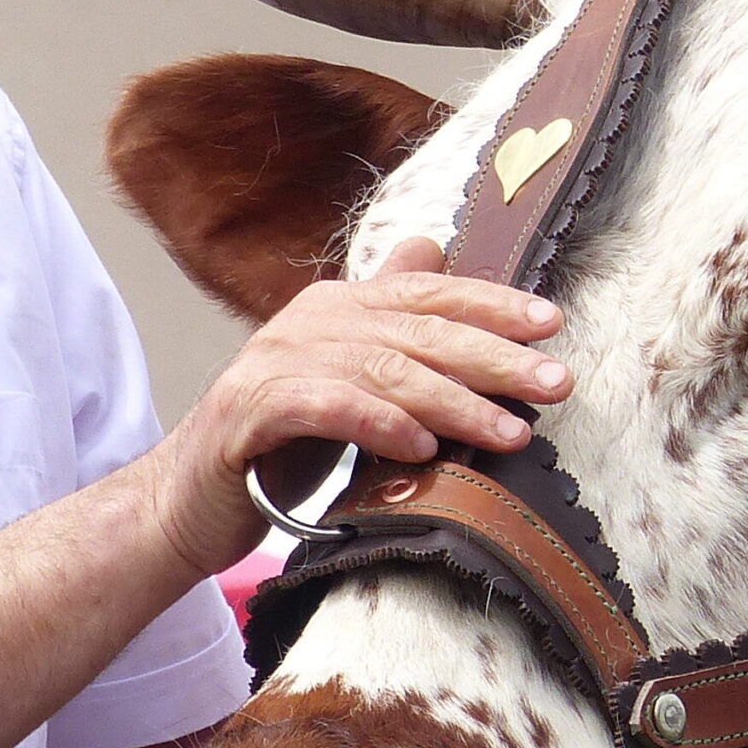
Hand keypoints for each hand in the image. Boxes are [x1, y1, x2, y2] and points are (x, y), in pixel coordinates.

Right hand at [141, 238, 571, 579]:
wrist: (192, 498)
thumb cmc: (286, 440)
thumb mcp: (351, 378)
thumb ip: (393, 325)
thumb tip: (435, 250)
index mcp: (340, 305)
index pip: (430, 292)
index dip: (493, 304)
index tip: (553, 324)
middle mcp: (310, 321)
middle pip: (419, 332)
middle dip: (496, 357)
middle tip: (556, 383)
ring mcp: (276, 362)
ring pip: (385, 372)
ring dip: (455, 403)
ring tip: (509, 430)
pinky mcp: (251, 411)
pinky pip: (327, 408)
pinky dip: (378, 424)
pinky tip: (421, 446)